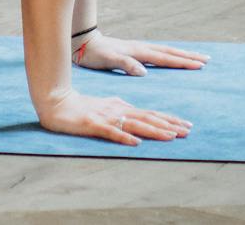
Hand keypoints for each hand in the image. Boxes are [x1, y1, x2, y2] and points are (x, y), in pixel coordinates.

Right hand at [37, 88, 192, 145]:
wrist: (56, 102)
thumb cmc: (81, 106)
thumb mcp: (106, 107)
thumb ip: (123, 111)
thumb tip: (139, 118)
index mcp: (121, 107)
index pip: (149, 114)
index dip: (168, 119)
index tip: (186, 125)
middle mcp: (118, 110)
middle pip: (147, 118)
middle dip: (169, 125)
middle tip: (187, 131)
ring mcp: (106, 117)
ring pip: (134, 124)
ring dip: (154, 130)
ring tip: (170, 136)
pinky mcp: (93, 124)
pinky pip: (111, 132)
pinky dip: (124, 137)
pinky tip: (135, 142)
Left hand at [74, 30, 210, 75]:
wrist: (85, 43)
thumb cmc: (96, 54)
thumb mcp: (109, 60)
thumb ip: (126, 65)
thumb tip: (144, 72)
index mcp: (139, 52)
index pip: (165, 58)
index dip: (182, 62)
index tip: (199, 65)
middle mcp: (142, 48)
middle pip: (170, 52)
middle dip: (188, 56)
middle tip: (207, 60)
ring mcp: (139, 48)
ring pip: (166, 51)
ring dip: (182, 54)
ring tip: (196, 57)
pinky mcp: (136, 51)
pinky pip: (159, 53)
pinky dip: (170, 55)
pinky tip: (173, 58)